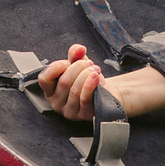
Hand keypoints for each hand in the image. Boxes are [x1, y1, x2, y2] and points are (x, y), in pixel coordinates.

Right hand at [37, 44, 164, 121]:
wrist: (119, 96)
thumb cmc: (98, 81)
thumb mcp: (85, 65)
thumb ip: (77, 56)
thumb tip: (76, 48)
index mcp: (54, 93)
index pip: (45, 80)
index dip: (54, 67)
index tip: (69, 59)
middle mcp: (62, 106)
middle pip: (62, 83)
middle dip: (76, 68)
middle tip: (89, 62)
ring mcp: (75, 113)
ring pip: (74, 90)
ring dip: (85, 75)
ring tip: (96, 69)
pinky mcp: (91, 116)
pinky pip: (86, 100)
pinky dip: (92, 85)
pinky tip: (99, 77)